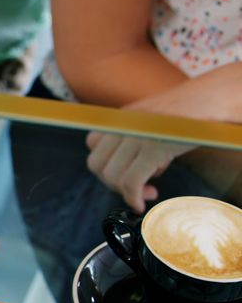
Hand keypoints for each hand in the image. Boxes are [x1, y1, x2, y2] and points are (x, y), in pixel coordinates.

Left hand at [82, 74, 241, 211]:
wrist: (211, 99)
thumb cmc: (187, 113)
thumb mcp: (151, 121)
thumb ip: (135, 141)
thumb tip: (137, 173)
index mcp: (120, 117)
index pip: (92, 145)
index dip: (105, 164)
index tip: (123, 173)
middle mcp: (123, 125)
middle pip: (96, 164)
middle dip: (112, 182)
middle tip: (134, 188)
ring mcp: (136, 136)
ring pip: (112, 176)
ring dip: (126, 192)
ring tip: (148, 191)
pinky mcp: (153, 148)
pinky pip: (131, 181)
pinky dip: (133, 198)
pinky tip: (142, 202)